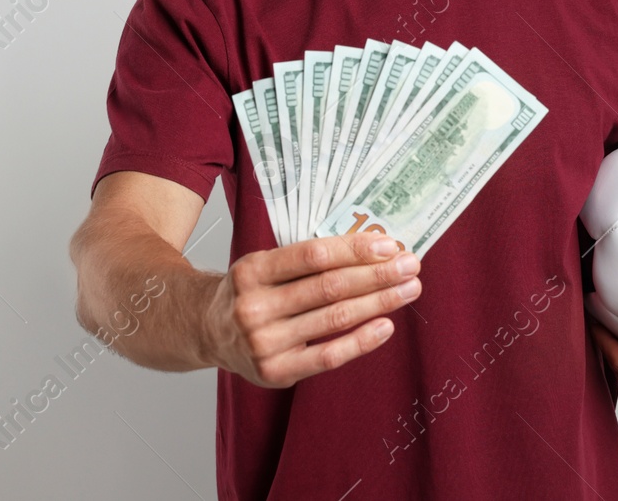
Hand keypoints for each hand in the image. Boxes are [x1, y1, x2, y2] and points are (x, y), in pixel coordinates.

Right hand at [203, 232, 420, 387]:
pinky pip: (328, 356)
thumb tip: (371, 250)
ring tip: (408, 289)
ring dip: (379, 302)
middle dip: (377, 275)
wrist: (207, 331)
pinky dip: (361, 341)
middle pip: (329, 287)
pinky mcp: (276, 371)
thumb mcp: (264, 264)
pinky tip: (385, 325)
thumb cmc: (250, 292)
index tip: (389, 245)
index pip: (313, 255)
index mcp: (252, 271)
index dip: (354, 249)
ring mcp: (264, 342)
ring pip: (334, 318)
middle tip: (410, 265)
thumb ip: (307, 260)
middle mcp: (254, 307)